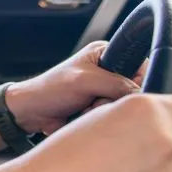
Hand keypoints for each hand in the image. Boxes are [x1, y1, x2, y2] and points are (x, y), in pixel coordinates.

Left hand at [6, 41, 145, 134]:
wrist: (30, 112)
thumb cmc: (50, 89)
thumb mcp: (84, 81)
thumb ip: (116, 84)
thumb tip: (140, 94)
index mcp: (105, 53)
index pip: (139, 65)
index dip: (137, 82)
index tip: (123, 93)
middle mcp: (107, 70)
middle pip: (133, 89)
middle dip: (115, 99)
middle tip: (95, 101)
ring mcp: (103, 89)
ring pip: (122, 105)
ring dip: (106, 110)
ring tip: (86, 108)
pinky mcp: (98, 106)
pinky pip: (112, 115)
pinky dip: (100, 118)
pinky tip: (84, 115)